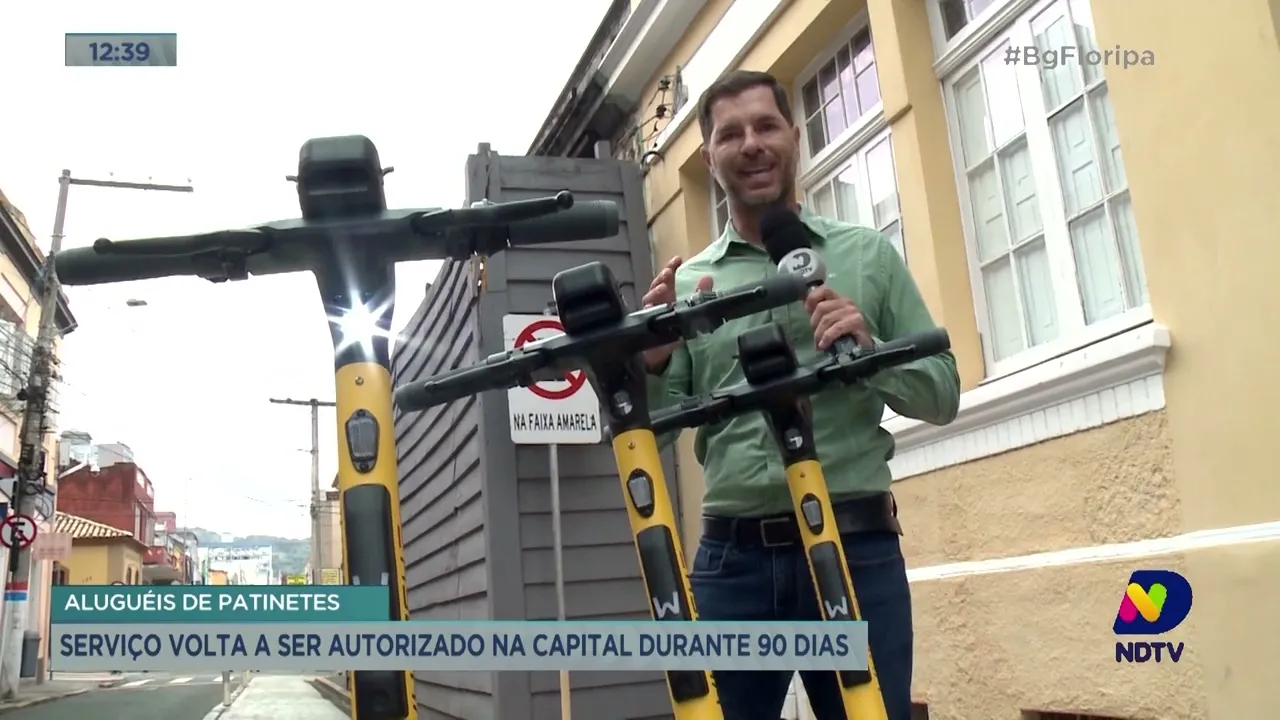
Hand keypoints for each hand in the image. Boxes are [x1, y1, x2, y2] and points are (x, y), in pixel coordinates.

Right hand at [640, 256, 712, 371]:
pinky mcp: (646, 327)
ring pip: (648, 299)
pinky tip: (651, 307)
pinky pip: (645, 317)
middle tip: (668, 274)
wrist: (661, 354)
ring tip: (663, 288)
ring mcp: (650, 314)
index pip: (667, 278)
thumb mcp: (690, 310)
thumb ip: (699, 294)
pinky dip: (648, 311)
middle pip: (655, 286)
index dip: (670, 267)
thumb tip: (708, 277)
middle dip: (661, 279)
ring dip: (655, 292)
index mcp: (667, 296)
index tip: (677, 259)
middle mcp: (657, 303)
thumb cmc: (674, 330)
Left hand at [804, 286, 872, 350]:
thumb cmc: (844, 334)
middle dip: (814, 324)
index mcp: (839, 299)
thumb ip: (819, 313)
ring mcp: (852, 311)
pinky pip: (836, 327)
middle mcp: (846, 302)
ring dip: (819, 334)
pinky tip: (824, 345)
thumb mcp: (829, 321)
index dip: (812, 299)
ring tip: (819, 344)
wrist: (863, 348)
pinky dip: (827, 337)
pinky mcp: (857, 321)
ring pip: (827, 319)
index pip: (824, 290)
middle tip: (816, 336)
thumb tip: (804, 304)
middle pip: (821, 307)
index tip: (808, 312)